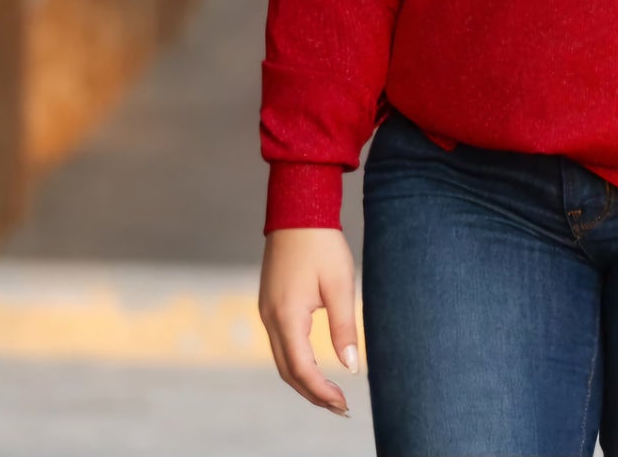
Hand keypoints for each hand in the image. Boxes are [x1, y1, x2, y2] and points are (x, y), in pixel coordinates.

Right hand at [258, 228, 359, 417]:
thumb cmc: (322, 244)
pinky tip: (314, 365)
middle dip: (313, 393)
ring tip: (330, 393)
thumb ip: (344, 328)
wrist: (298, 209)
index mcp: (287, 316)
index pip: (302, 369)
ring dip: (304, 380)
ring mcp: (266, 311)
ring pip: (282, 359)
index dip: (322, 392)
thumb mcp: (340, 285)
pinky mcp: (269, 303)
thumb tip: (351, 366)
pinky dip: (296, 361)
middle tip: (340, 407)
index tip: (345, 404)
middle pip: (288, 371)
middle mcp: (270, 318)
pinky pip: (280, 343)